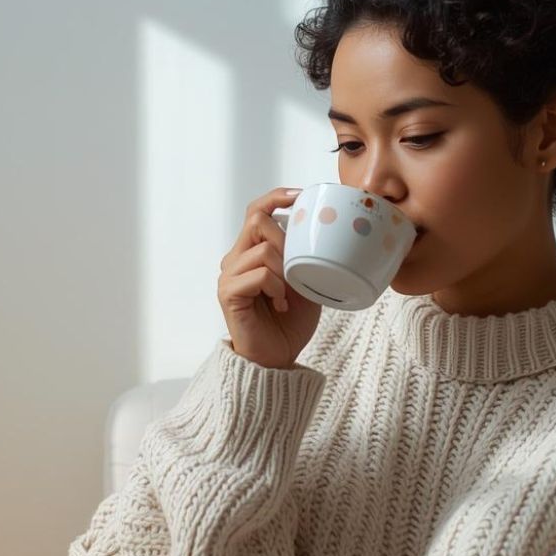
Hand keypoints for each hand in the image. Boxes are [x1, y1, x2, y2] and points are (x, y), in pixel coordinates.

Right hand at [218, 187, 321, 369]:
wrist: (276, 359)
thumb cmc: (290, 322)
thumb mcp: (305, 281)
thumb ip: (306, 257)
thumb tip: (327, 232)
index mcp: (250, 251)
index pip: (256, 211)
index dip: (276, 197)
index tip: (301, 196)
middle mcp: (234, 259)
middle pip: (257, 220)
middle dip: (286, 239)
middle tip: (297, 267)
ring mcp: (229, 275)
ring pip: (262, 249)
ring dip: (285, 270)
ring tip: (289, 293)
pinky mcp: (228, 293)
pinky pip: (259, 274)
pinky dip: (276, 288)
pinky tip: (280, 305)